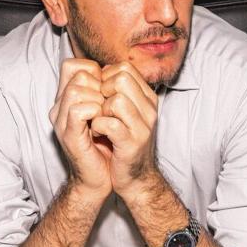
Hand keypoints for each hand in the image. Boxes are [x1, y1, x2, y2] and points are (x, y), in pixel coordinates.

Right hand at [49, 59, 111, 199]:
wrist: (101, 179)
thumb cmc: (106, 146)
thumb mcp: (105, 113)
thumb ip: (103, 92)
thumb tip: (113, 71)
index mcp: (66, 100)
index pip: (72, 65)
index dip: (95, 71)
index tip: (107, 91)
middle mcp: (59, 108)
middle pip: (77, 74)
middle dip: (100, 86)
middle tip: (109, 106)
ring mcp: (61, 122)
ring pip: (77, 90)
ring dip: (99, 100)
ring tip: (106, 116)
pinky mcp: (69, 136)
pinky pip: (79, 110)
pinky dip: (96, 113)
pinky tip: (103, 125)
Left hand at [90, 62, 159, 199]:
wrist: (134, 178)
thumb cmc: (123, 143)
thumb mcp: (125, 113)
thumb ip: (117, 91)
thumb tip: (99, 70)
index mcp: (147, 98)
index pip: (124, 68)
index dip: (105, 77)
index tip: (100, 96)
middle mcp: (149, 109)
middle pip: (121, 78)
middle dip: (102, 90)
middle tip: (98, 108)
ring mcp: (143, 126)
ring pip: (116, 99)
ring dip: (99, 109)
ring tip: (97, 121)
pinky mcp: (132, 143)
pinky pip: (109, 123)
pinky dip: (97, 126)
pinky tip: (97, 133)